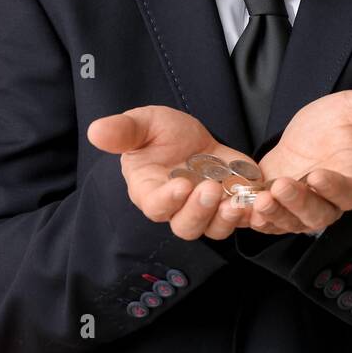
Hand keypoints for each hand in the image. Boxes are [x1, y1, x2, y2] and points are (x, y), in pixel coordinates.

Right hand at [87, 105, 259, 240]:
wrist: (193, 138)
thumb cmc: (162, 133)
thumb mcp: (144, 123)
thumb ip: (123, 130)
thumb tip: (95, 131)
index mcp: (150, 190)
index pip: (155, 206)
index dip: (167, 201)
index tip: (180, 185)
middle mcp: (177, 207)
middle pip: (185, 226)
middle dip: (199, 211)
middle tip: (210, 189)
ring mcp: (205, 210)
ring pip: (213, 229)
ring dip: (226, 219)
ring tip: (237, 201)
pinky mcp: (229, 206)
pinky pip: (239, 220)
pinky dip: (249, 214)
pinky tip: (256, 200)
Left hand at [247, 87, 351, 235]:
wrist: (305, 136)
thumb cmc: (334, 123)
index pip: (347, 193)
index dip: (334, 188)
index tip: (319, 175)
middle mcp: (328, 202)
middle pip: (317, 214)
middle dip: (299, 203)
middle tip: (282, 186)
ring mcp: (302, 209)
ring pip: (290, 222)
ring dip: (275, 214)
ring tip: (260, 199)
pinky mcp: (278, 210)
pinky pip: (268, 223)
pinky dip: (254, 220)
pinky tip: (242, 209)